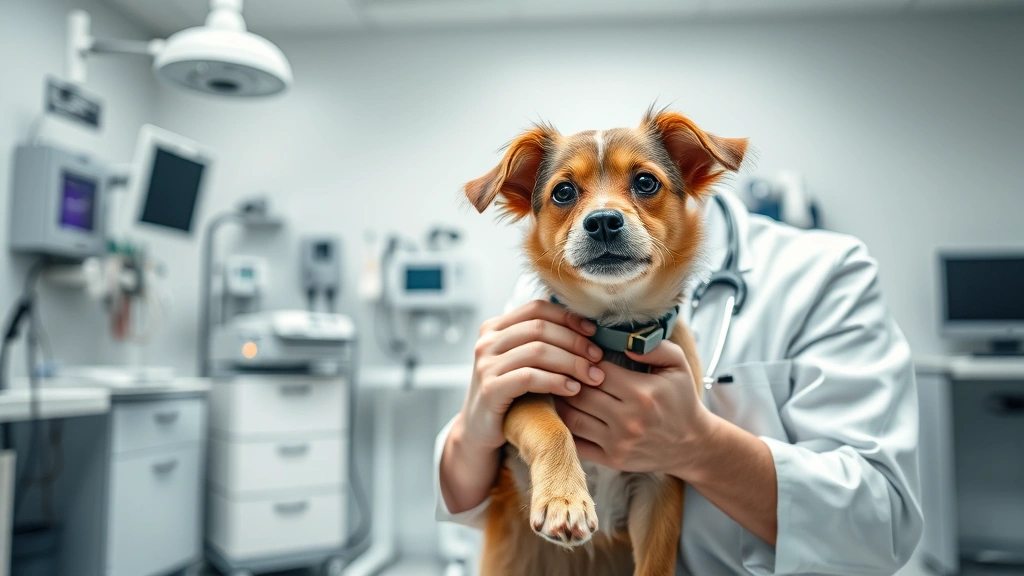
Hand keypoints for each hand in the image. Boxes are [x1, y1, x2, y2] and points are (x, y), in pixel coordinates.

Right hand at [440, 300, 605, 513]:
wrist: (481, 431)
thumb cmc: (511, 394)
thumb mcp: (522, 362)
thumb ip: (542, 342)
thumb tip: (587, 329)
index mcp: (495, 327)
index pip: (537, 308)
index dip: (568, 318)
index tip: (593, 333)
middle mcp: (486, 341)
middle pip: (540, 328)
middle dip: (575, 342)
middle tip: (597, 358)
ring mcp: (485, 365)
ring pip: (538, 351)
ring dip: (571, 363)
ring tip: (592, 377)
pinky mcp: (490, 389)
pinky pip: (529, 377)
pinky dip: (556, 381)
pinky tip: (573, 389)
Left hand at [555, 339, 712, 475]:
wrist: (692, 444)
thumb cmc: (681, 400)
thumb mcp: (678, 366)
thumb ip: (654, 347)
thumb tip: (624, 342)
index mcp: (642, 393)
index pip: (597, 370)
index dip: (585, 360)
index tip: (583, 356)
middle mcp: (628, 419)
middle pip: (580, 393)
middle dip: (569, 380)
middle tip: (563, 371)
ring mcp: (618, 442)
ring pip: (572, 417)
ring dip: (562, 402)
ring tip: (561, 390)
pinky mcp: (612, 460)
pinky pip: (576, 443)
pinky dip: (565, 428)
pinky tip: (566, 415)